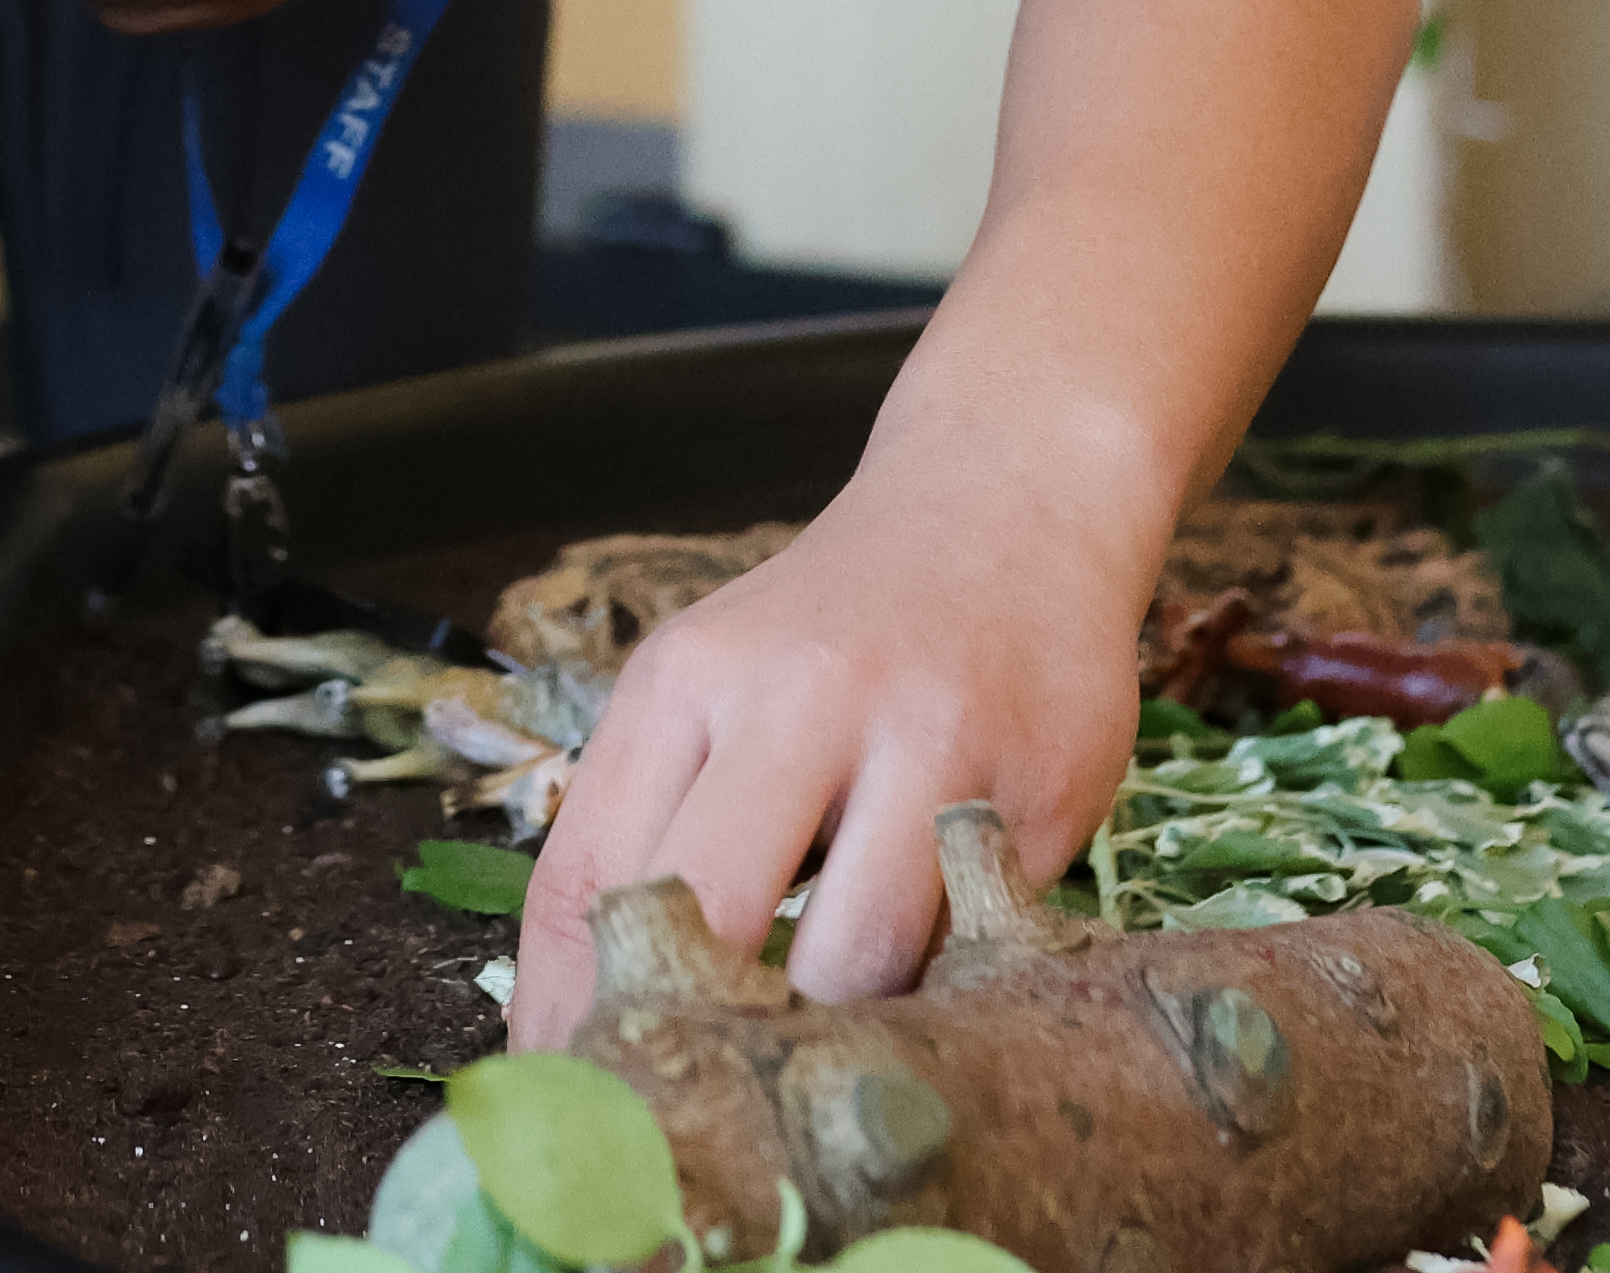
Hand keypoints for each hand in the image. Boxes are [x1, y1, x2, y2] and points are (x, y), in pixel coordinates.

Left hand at [508, 453, 1146, 1047]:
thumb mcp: (709, 685)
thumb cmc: (833, 629)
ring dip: (832, 1026)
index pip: (587, 877)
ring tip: (821, 1043)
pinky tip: (923, 967)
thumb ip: (648, 827)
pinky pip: (969, 940)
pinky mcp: (1044, 785)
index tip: (567, 1106)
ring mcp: (932, 739)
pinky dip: (936, 981)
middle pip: (711, 921)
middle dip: (692, 1033)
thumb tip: (578, 1024)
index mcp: (686, 681)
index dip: (565, 1015)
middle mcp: (801, 698)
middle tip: (694, 1103)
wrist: (1006, 503)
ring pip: (857, 957)